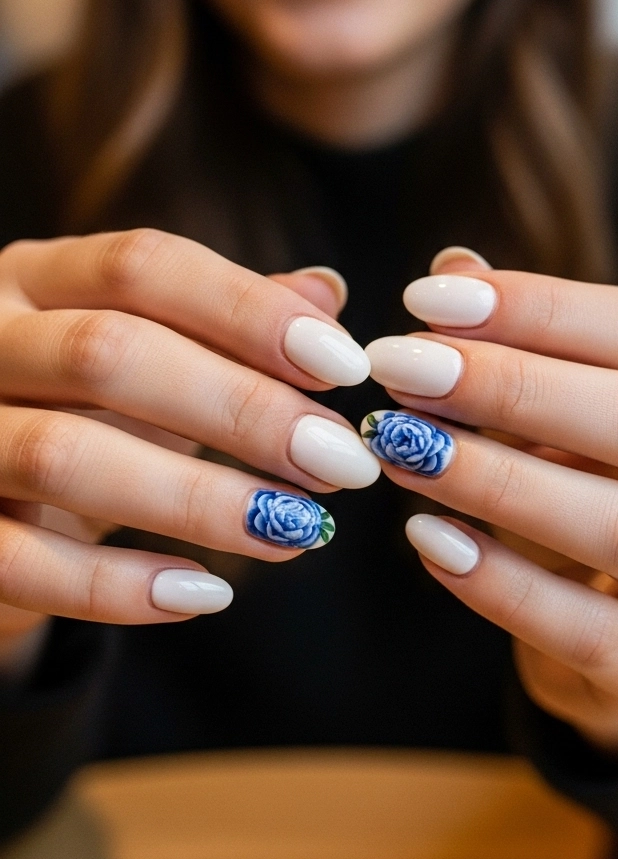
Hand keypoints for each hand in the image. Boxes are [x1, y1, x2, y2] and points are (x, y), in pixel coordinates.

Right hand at [0, 229, 376, 646]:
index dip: (247, 309)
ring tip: (294, 529)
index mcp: (38, 276)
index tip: (344, 366)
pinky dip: (114, 588)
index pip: (141, 265)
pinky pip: (19, 563)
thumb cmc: (79, 409)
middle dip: (239, 407)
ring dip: (194, 497)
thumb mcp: (147, 352)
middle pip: (107, 354)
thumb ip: (226, 322)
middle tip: (340, 460)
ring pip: (62, 458)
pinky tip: (205, 593)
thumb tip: (328, 294)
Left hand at [365, 256, 617, 754]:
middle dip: (515, 388)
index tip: (425, 300)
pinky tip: (428, 541)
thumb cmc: (588, 496)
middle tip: (402, 369)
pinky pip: (588, 632)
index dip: (541, 309)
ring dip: (501, 482)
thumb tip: (453, 269)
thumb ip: (515, 343)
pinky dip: (502, 585)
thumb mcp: (561, 415)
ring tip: (403, 449)